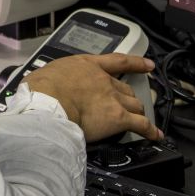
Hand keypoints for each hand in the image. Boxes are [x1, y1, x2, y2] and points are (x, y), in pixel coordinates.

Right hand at [22, 53, 162, 142]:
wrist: (47, 102)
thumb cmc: (40, 90)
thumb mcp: (46, 75)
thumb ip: (52, 80)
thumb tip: (40, 87)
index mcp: (87, 66)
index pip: (117, 61)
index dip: (135, 62)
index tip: (146, 64)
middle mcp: (104, 80)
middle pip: (126, 89)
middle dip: (129, 98)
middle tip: (130, 105)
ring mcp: (112, 98)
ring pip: (134, 105)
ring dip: (137, 113)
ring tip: (140, 121)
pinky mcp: (117, 118)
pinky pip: (140, 125)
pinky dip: (150, 131)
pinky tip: (154, 135)